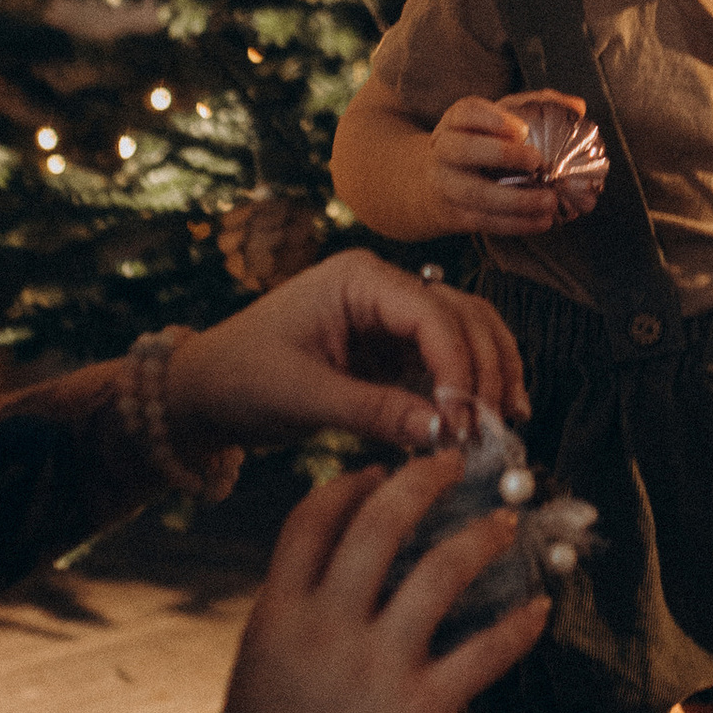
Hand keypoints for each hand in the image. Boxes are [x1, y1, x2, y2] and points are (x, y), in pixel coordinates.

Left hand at [168, 244, 530, 457]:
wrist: (205, 390)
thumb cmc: (240, 378)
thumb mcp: (303, 396)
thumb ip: (374, 411)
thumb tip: (443, 433)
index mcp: (357, 279)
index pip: (433, 313)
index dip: (459, 366)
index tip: (465, 420)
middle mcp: (382, 287)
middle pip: (463, 316)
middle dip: (484, 370)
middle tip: (494, 429)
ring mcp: (390, 316)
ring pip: (467, 332)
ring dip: (490, 372)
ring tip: (507, 421)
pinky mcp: (392, 348)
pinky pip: (446, 359)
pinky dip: (469, 386)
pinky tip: (481, 419)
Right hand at [193, 450, 548, 712]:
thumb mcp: (258, 665)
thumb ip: (295, 612)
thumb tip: (333, 572)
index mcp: (276, 612)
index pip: (313, 518)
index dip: (350, 484)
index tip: (379, 469)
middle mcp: (324, 627)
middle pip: (380, 521)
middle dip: (424, 480)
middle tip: (454, 464)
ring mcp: (372, 668)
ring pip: (442, 571)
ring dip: (483, 537)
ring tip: (506, 523)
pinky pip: (483, 651)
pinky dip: (518, 624)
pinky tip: (539, 606)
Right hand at [424, 94, 567, 236]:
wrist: (437, 184)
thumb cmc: (480, 145)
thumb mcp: (496, 122)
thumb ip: (537, 106)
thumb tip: (576, 107)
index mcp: (456, 121)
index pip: (466, 112)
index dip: (491, 119)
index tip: (522, 129)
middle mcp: (445, 150)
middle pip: (463, 150)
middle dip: (502, 155)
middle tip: (537, 161)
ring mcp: (446, 184)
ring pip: (476, 194)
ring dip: (517, 201)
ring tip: (549, 201)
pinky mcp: (456, 215)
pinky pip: (485, 221)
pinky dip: (516, 224)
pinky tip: (542, 221)